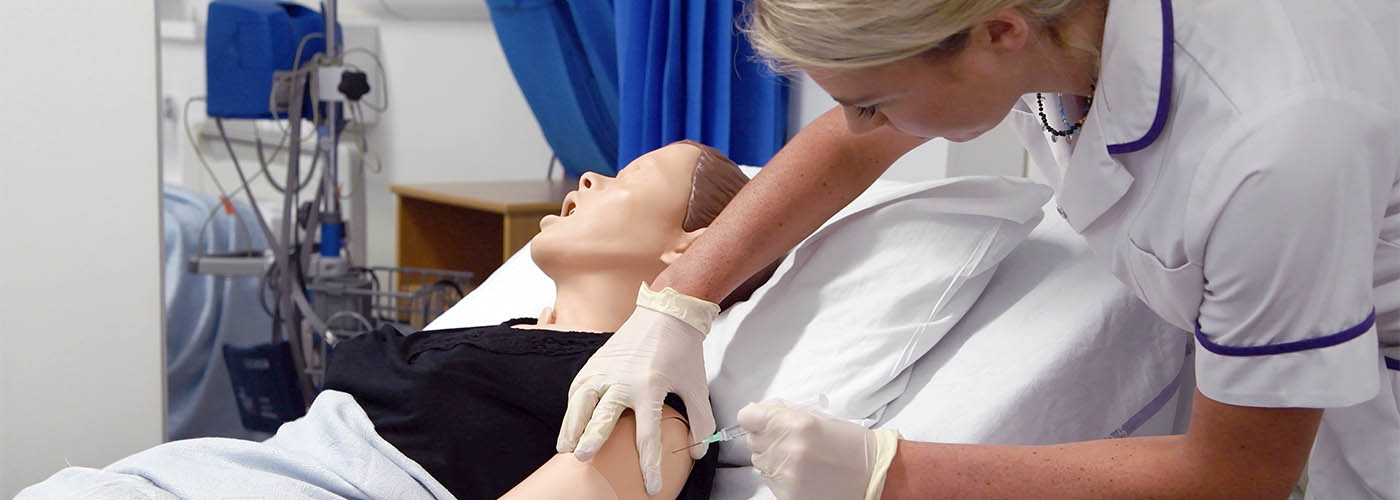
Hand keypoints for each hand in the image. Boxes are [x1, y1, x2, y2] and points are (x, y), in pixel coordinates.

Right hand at [558, 285, 718, 494]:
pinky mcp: (596, 362)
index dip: (649, 466)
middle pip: (602, 416)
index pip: (647, 436)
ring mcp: (605, 369)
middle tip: (582, 458)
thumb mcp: (696, 387)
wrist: (667, 312)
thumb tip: (697, 452)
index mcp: (649, 388)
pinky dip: (572, 407)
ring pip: (580, 401)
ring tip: (564, 448)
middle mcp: (622, 380)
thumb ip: (700, 422)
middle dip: (592, 439)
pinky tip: (570, 423)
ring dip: (571, 425)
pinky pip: (578, 388)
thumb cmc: (682, 351)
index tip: (650, 488)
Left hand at [738, 400, 900, 499]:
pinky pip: (768, 480)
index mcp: (798, 424)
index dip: (754, 417)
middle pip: (752, 439)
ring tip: (800, 458)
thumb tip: (755, 411)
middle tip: (790, 440)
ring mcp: (787, 475)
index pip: (747, 417)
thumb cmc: (850, 444)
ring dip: (772, 457)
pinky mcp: (787, 494)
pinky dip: (780, 475)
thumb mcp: (819, 417)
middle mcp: (790, 450)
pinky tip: (802, 472)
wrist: (873, 476)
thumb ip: (784, 412)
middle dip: (766, 437)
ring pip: (758, 461)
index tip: (760, 420)